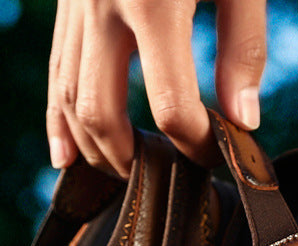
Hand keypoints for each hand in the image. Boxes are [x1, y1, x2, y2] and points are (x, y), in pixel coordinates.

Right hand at [47, 0, 266, 176]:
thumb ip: (243, 43)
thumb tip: (243, 120)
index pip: (170, 105)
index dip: (194, 143)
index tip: (214, 153)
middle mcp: (103, 4)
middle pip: (102, 114)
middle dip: (132, 160)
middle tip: (163, 176)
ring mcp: (76, 4)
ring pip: (69, 100)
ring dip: (94, 149)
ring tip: (124, 174)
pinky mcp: (66, 3)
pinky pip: (54, 72)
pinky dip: (58, 120)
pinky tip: (66, 157)